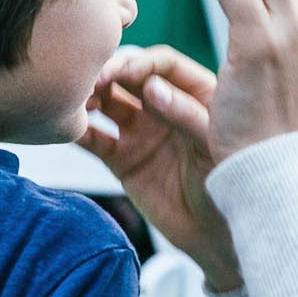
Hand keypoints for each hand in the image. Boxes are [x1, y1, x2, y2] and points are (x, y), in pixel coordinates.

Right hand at [78, 46, 240, 290]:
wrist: (219, 234)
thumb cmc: (231, 180)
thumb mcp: (214, 140)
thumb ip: (186, 113)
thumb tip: (152, 87)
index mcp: (194, 94)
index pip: (163, 64)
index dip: (141, 62)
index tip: (121, 70)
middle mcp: (164, 108)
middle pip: (129, 78)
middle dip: (108, 74)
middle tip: (90, 80)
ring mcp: (142, 133)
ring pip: (107, 103)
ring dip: (89, 97)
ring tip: (77, 101)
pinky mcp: (123, 160)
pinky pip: (94, 140)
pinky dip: (78, 131)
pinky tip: (66, 126)